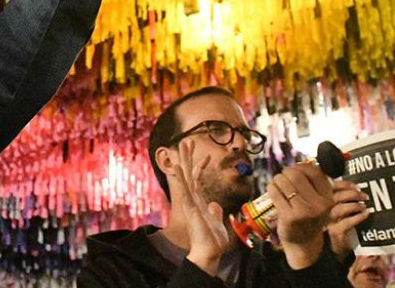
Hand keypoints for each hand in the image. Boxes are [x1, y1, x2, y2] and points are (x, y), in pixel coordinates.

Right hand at [173, 138, 232, 275]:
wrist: (209, 253)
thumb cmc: (213, 241)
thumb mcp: (217, 222)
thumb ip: (214, 212)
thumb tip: (215, 205)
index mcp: (199, 202)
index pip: (198, 180)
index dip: (201, 166)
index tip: (206, 155)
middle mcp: (192, 200)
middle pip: (189, 174)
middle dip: (188, 157)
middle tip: (186, 140)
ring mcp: (190, 203)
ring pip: (185, 177)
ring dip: (183, 160)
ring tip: (180, 145)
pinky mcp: (190, 208)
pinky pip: (184, 190)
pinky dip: (181, 177)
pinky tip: (177, 166)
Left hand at [268, 162, 334, 267]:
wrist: (304, 243)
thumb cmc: (309, 217)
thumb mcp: (318, 201)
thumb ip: (313, 184)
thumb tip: (298, 164)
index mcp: (328, 198)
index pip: (315, 173)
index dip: (302, 167)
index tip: (295, 169)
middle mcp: (319, 205)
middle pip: (297, 175)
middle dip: (286, 172)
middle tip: (283, 176)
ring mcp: (304, 211)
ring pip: (285, 182)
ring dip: (277, 179)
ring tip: (277, 182)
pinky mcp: (289, 217)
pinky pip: (276, 193)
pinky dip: (271, 187)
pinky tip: (272, 189)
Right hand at [326, 180, 370, 258]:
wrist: (334, 248)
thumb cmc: (339, 226)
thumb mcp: (339, 211)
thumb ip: (343, 199)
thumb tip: (358, 189)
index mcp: (323, 201)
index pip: (331, 187)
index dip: (345, 185)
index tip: (357, 187)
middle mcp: (323, 210)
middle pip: (335, 196)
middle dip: (352, 194)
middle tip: (364, 196)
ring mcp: (329, 222)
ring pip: (340, 209)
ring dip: (355, 205)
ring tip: (364, 206)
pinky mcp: (336, 232)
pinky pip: (347, 222)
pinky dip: (358, 217)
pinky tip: (366, 214)